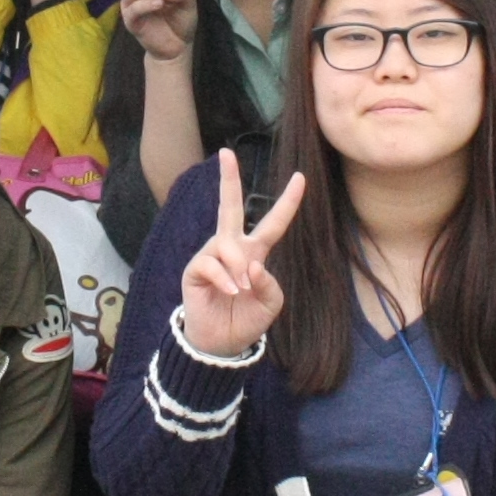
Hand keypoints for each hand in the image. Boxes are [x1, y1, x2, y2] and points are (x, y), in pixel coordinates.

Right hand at [171, 148, 304, 358]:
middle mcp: (232, 247)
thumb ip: (269, 282)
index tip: (300, 178)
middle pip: (230, 207)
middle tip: (225, 153)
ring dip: (238, 266)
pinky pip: (211, 263)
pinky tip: (230, 291)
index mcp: (255, 252)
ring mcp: (211, 256)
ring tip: (240, 289)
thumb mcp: (270, 302)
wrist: (222, 342)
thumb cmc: (247, 319)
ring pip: (227, 244)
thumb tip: (250, 265)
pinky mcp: (195, 270)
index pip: (274, 222)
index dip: (288, 202)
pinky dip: (224, 278)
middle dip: (228, 180)